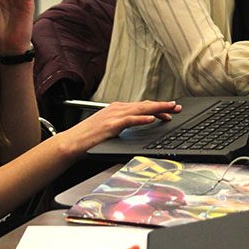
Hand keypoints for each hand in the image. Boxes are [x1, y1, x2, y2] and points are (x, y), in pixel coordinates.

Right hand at [59, 101, 182, 156]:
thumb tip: (136, 128)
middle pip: (144, 105)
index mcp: (116, 109)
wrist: (72, 142)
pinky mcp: (111, 125)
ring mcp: (113, 116)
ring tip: (170, 110)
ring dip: (157, 109)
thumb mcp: (109, 129)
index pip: (141, 106)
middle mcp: (116, 109)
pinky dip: (141, 119)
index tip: (170, 109)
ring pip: (140, 110)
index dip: (157, 107)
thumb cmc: (88, 138)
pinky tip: (151, 119)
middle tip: (177, 107)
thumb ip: (122, 126)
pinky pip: (130, 120)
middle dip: (162, 106)